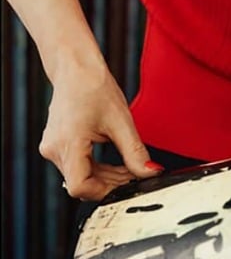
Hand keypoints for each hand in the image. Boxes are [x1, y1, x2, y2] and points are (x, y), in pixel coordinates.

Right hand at [39, 58, 162, 199]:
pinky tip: (116, 164)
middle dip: (112, 184)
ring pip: (80, 177)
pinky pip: (77, 167)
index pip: (80, 187)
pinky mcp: (57, 146)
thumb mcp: (121, 122)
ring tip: (130, 168)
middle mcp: (54, 149)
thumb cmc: (94, 87)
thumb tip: (150, 173)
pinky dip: (97, 169)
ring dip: (106, 178)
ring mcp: (53, 148)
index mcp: (67, 143)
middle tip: (137, 176)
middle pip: (82, 184)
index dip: (106, 191)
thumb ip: (135, 153)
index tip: (128, 185)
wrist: (75, 68)